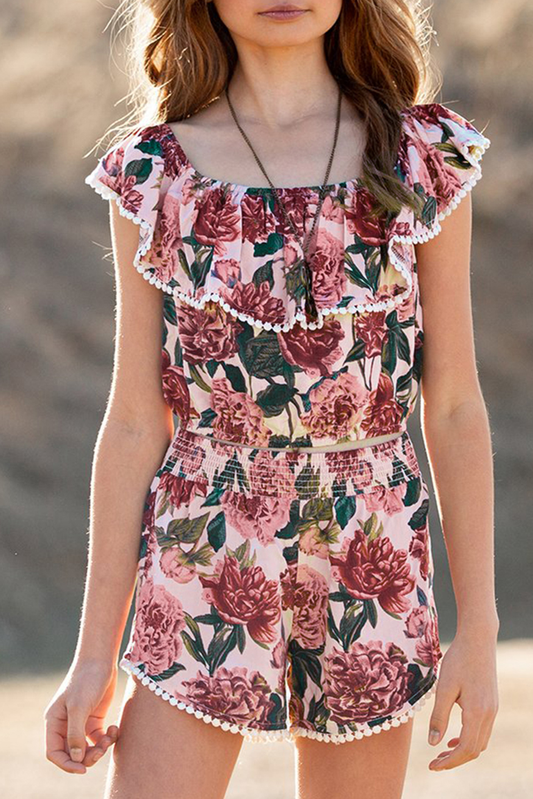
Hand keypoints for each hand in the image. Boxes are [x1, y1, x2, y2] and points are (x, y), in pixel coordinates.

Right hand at [44, 659, 119, 773]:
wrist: (101, 660)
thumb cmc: (86, 680)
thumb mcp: (79, 707)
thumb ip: (75, 734)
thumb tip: (76, 758)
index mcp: (55, 722)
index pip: (54, 752)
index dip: (67, 764)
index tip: (83, 769)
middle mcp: (65, 724)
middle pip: (72, 753)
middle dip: (87, 756)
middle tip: (101, 750)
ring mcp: (80, 722)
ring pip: (87, 748)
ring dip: (99, 748)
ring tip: (110, 736)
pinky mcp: (94, 718)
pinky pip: (98, 738)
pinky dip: (107, 738)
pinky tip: (115, 728)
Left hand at [427, 630, 498, 770]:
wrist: (478, 639)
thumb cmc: (458, 660)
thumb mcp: (444, 687)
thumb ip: (439, 717)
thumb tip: (432, 743)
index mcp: (477, 712)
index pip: (465, 749)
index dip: (449, 762)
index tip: (432, 766)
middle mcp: (489, 714)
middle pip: (475, 750)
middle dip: (455, 760)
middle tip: (434, 763)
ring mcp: (493, 709)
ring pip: (480, 742)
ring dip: (462, 751)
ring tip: (441, 753)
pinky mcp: (491, 703)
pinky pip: (482, 731)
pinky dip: (469, 739)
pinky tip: (453, 737)